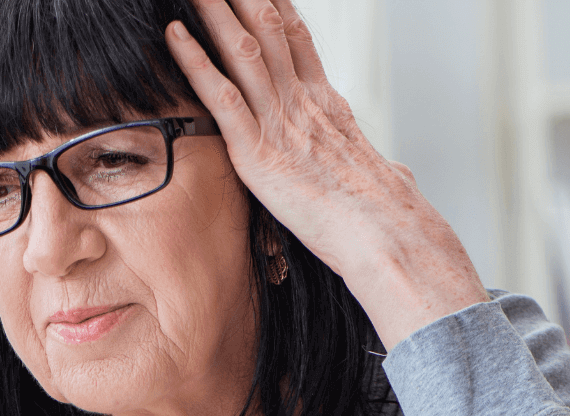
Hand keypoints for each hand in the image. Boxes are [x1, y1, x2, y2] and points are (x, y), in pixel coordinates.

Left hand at [166, 0, 487, 349]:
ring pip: (243, 50)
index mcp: (330, 107)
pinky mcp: (258, 151)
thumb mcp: (385, 180)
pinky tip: (174, 37)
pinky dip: (194, 62)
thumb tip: (395, 176)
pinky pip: (220, 96)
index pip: (298, 41)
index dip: (276, 7)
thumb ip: (379, 169)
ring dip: (214, 14)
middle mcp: (305, 103)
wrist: (388, 237)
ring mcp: (281, 123)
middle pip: (269, 31)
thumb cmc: (389, 220)